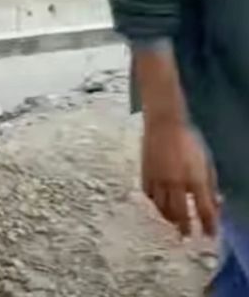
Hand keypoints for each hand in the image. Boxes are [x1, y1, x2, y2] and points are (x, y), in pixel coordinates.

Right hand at [141, 119, 219, 237]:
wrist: (163, 126)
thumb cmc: (189, 142)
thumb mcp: (207, 163)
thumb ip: (210, 185)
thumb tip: (215, 203)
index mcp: (194, 179)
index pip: (204, 210)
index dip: (209, 225)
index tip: (210, 235)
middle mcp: (175, 183)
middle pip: (180, 213)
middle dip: (184, 227)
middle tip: (186, 236)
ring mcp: (158, 180)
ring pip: (162, 207)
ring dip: (169, 217)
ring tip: (173, 222)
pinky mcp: (145, 175)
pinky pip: (150, 196)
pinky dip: (156, 203)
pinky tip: (160, 204)